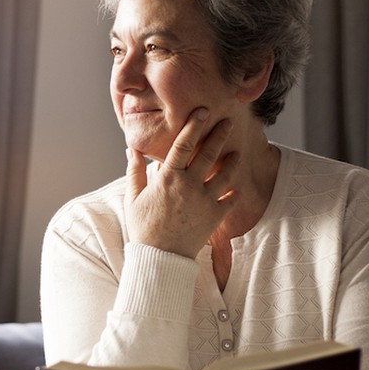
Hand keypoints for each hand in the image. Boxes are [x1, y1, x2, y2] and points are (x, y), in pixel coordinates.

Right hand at [126, 108, 239, 257]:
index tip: (203, 111)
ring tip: (236, 151)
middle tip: (228, 121)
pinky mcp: (215, 216)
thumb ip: (136, 171)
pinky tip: (236, 186)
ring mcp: (205, 201)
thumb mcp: (134, 198)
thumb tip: (132, 149)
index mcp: (168, 178)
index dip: (194, 125)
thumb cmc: (143, 228)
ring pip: (224, 174)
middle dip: (219, 134)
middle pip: (208, 153)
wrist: (159, 258)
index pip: (183, 144)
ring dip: (232, 160)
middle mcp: (189, 186)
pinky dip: (234, 192)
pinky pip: (230, 200)